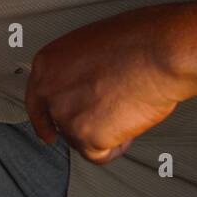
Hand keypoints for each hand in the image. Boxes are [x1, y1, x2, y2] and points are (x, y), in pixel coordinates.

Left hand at [24, 8, 189, 164]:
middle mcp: (50, 89)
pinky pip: (100, 154)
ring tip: (128, 108)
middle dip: (84, 124)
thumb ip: (79, 70)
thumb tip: (86, 88)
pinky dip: (117, 146)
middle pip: (61, 122)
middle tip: (106, 118)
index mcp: (48, 63)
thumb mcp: (93, 46)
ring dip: (105, 132)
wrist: (160, 53)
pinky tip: (130, 126)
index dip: (43, 119)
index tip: (48, 133)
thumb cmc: (139, 41)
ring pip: (81, 140)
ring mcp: (66, 114)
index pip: (37, 100)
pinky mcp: (86, 136)